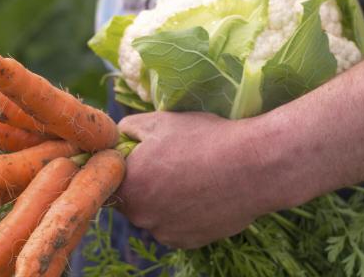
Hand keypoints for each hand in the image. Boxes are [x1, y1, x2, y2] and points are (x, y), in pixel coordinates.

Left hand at [115, 111, 306, 248]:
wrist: (254, 166)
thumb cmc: (204, 139)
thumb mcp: (159, 121)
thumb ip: (126, 128)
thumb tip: (116, 136)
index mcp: (128, 185)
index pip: (109, 178)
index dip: (125, 166)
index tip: (143, 156)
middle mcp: (141, 216)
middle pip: (132, 199)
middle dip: (144, 183)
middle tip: (172, 163)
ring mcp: (165, 232)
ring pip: (154, 214)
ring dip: (164, 201)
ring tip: (192, 177)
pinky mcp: (188, 242)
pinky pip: (175, 227)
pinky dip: (183, 214)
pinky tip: (202, 194)